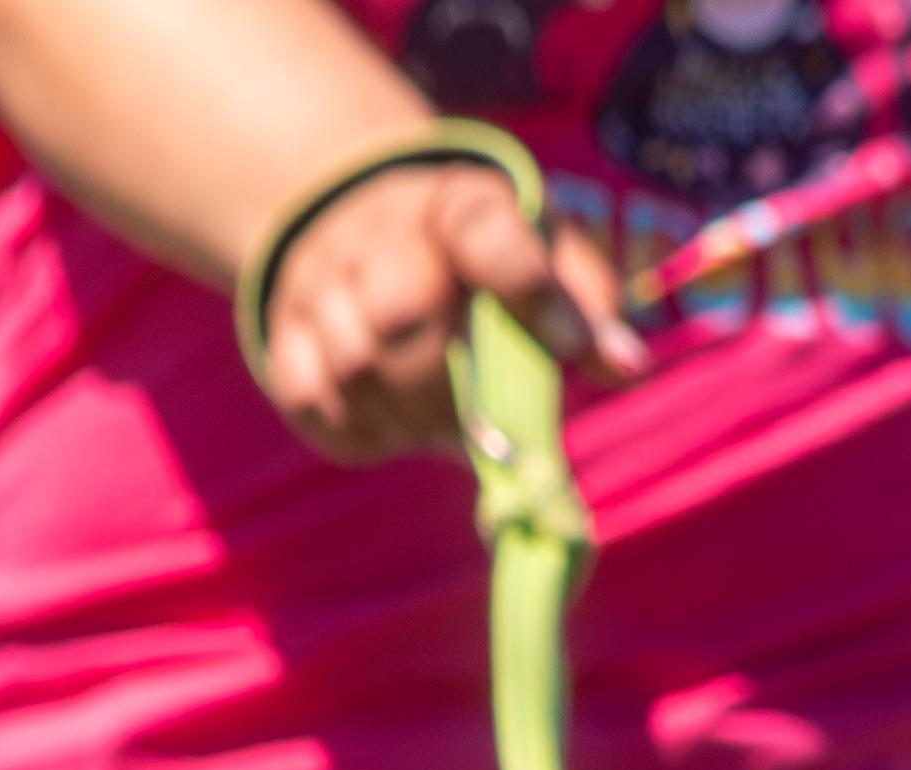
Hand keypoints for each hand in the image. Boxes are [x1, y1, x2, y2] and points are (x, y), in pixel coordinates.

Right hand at [259, 158, 645, 460]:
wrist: (362, 233)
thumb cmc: (480, 266)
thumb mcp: (540, 256)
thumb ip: (586, 303)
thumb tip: (627, 364)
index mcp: (456, 201)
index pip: (484, 229)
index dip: (529, 289)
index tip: (572, 349)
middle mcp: (379, 229)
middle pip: (401, 312)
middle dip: (446, 384)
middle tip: (474, 416)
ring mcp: (322, 280)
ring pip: (354, 364)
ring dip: (404, 413)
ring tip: (431, 413)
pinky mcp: (283, 336)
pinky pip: (311, 401)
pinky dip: (356, 428)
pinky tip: (386, 416)